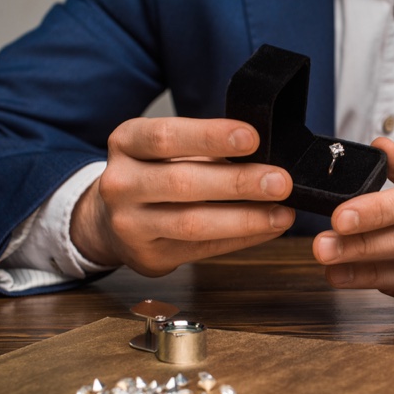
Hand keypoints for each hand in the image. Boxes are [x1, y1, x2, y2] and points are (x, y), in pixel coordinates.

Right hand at [71, 117, 294, 275]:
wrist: (110, 219)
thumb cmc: (153, 174)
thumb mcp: (167, 150)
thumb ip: (206, 150)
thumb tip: (265, 157)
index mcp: (126, 143)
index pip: (166, 136)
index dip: (210, 136)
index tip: (252, 137)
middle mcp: (121, 184)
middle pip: (183, 182)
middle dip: (238, 182)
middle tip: (281, 181)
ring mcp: (130, 225)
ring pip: (193, 223)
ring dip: (245, 218)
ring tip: (282, 212)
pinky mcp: (149, 257)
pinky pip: (203, 249)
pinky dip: (242, 238)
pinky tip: (269, 228)